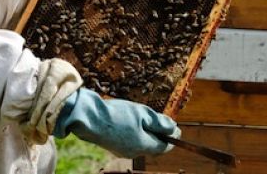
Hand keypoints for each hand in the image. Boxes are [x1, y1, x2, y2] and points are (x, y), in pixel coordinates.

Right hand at [53, 88, 179, 157]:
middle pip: (153, 146)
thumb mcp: (143, 114)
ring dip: (148, 134)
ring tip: (148, 120)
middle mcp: (133, 152)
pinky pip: (131, 142)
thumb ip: (160, 123)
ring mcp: (122, 151)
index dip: (172, 138)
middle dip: (159, 135)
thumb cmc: (118, 114)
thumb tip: (174, 129)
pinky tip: (134, 123)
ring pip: (141, 144)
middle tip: (164, 123)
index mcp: (143, 146)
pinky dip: (137, 134)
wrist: (89, 118)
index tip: (177, 129)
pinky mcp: (114, 147)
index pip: (163, 147)